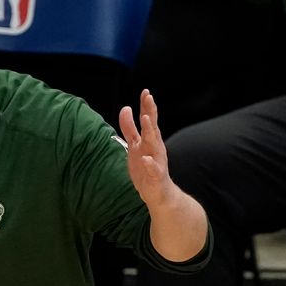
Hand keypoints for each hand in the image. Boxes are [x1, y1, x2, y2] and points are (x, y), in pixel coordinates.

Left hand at [119, 90, 173, 206]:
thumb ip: (130, 128)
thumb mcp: (135, 145)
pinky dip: (150, 164)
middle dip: (150, 112)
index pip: (148, 120)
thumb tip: (126, 108)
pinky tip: (146, 159)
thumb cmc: (146, 168)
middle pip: (152, 127)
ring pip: (154, 145)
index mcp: (149, 140)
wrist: (159, 194)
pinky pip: (154, 170)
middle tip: (149, 97)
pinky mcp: (156, 177)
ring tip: (147, 119)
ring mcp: (157, 161)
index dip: (146, 106)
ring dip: (151, 132)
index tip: (146, 91)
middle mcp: (155, 148)